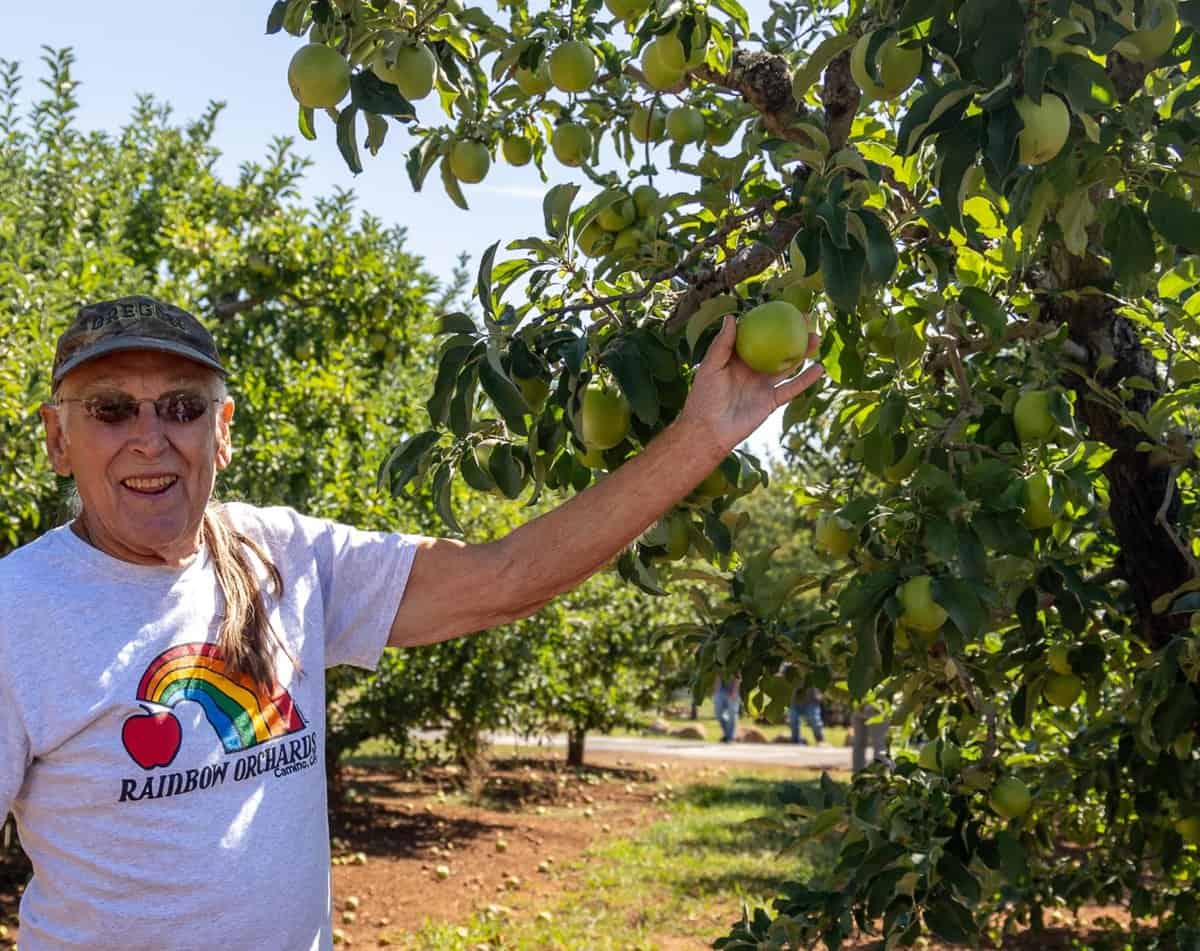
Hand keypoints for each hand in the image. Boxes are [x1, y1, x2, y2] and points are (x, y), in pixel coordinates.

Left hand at [679, 315, 823, 452]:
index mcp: (737, 359)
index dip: (769, 322)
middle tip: (806, 320)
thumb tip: (731, 317)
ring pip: (787, 366)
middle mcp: (752, 370)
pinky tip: (819, 369)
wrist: (709, 430)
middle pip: (776, 348)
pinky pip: (791, 388)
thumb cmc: (704, 397)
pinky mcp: (771, 401)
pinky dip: (805, 380)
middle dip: (791, 335)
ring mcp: (763, 385)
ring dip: (802, 353)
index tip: (782, 309)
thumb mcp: (711, 367)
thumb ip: (722, 344)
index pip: (756, 336)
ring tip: (816, 339)